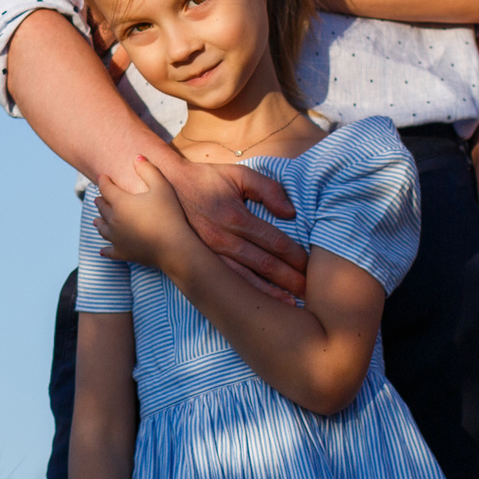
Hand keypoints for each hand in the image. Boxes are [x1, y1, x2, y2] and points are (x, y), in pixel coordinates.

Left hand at [94, 157, 199, 270]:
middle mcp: (113, 220)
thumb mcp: (162, 187)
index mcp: (120, 202)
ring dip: (99, 222)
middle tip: (98, 198)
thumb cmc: (169, 214)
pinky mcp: (122, 253)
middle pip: (102, 208)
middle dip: (100, 201)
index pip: (106, 188)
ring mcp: (116, 238)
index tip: (102, 177)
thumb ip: (148, 170)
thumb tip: (136, 156)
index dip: (103, 181)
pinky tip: (102, 251)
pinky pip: (109, 251)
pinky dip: (105, 250)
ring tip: (96, 220)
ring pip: (102, 228)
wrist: (174, 247)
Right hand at [157, 151, 307, 298]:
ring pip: (247, 279)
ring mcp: (209, 253)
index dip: (297, 256)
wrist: (166, 186)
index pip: (274, 242)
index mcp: (234, 216)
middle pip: (265, 265)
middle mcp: (222, 239)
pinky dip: (248, 293)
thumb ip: (267, 188)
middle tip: (312, 291)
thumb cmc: (206, 180)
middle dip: (291, 279)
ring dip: (272, 292)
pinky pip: (228, 281)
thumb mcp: (238, 174)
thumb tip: (290, 213)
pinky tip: (263, 302)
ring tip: (294, 304)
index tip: (313, 266)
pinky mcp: (201, 261)